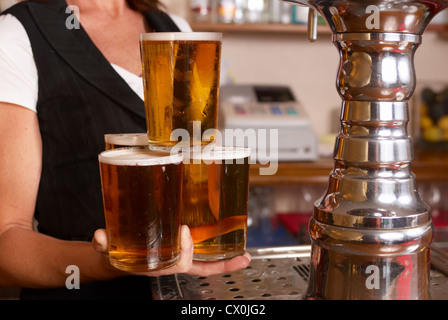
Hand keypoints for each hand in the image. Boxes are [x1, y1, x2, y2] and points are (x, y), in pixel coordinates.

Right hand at [92, 225, 250, 276]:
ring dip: (226, 263)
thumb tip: (98, 236)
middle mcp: (173, 265)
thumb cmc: (119, 252)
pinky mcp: (184, 253)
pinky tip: (240, 254)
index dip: (184, 248)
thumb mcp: (109, 248)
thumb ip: (103, 243)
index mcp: (159, 266)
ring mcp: (181, 260)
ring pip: (206, 265)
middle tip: (218, 244)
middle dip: (211, 260)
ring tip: (245, 258)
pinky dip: (222, 260)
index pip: (178, 263)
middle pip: (197, 265)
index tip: (183, 230)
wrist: (119, 257)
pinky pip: (206, 260)